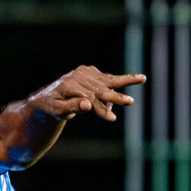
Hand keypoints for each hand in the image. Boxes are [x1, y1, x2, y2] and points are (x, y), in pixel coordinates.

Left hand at [26, 67, 145, 123]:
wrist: (48, 97)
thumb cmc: (53, 108)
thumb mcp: (58, 111)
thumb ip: (71, 107)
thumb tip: (87, 105)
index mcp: (67, 86)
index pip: (89, 98)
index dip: (100, 108)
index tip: (111, 119)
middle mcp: (76, 76)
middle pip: (99, 88)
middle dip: (115, 97)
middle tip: (130, 102)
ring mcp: (83, 72)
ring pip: (106, 80)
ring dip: (125, 80)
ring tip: (142, 78)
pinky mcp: (89, 71)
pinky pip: (106, 79)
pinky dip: (117, 83)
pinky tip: (136, 79)